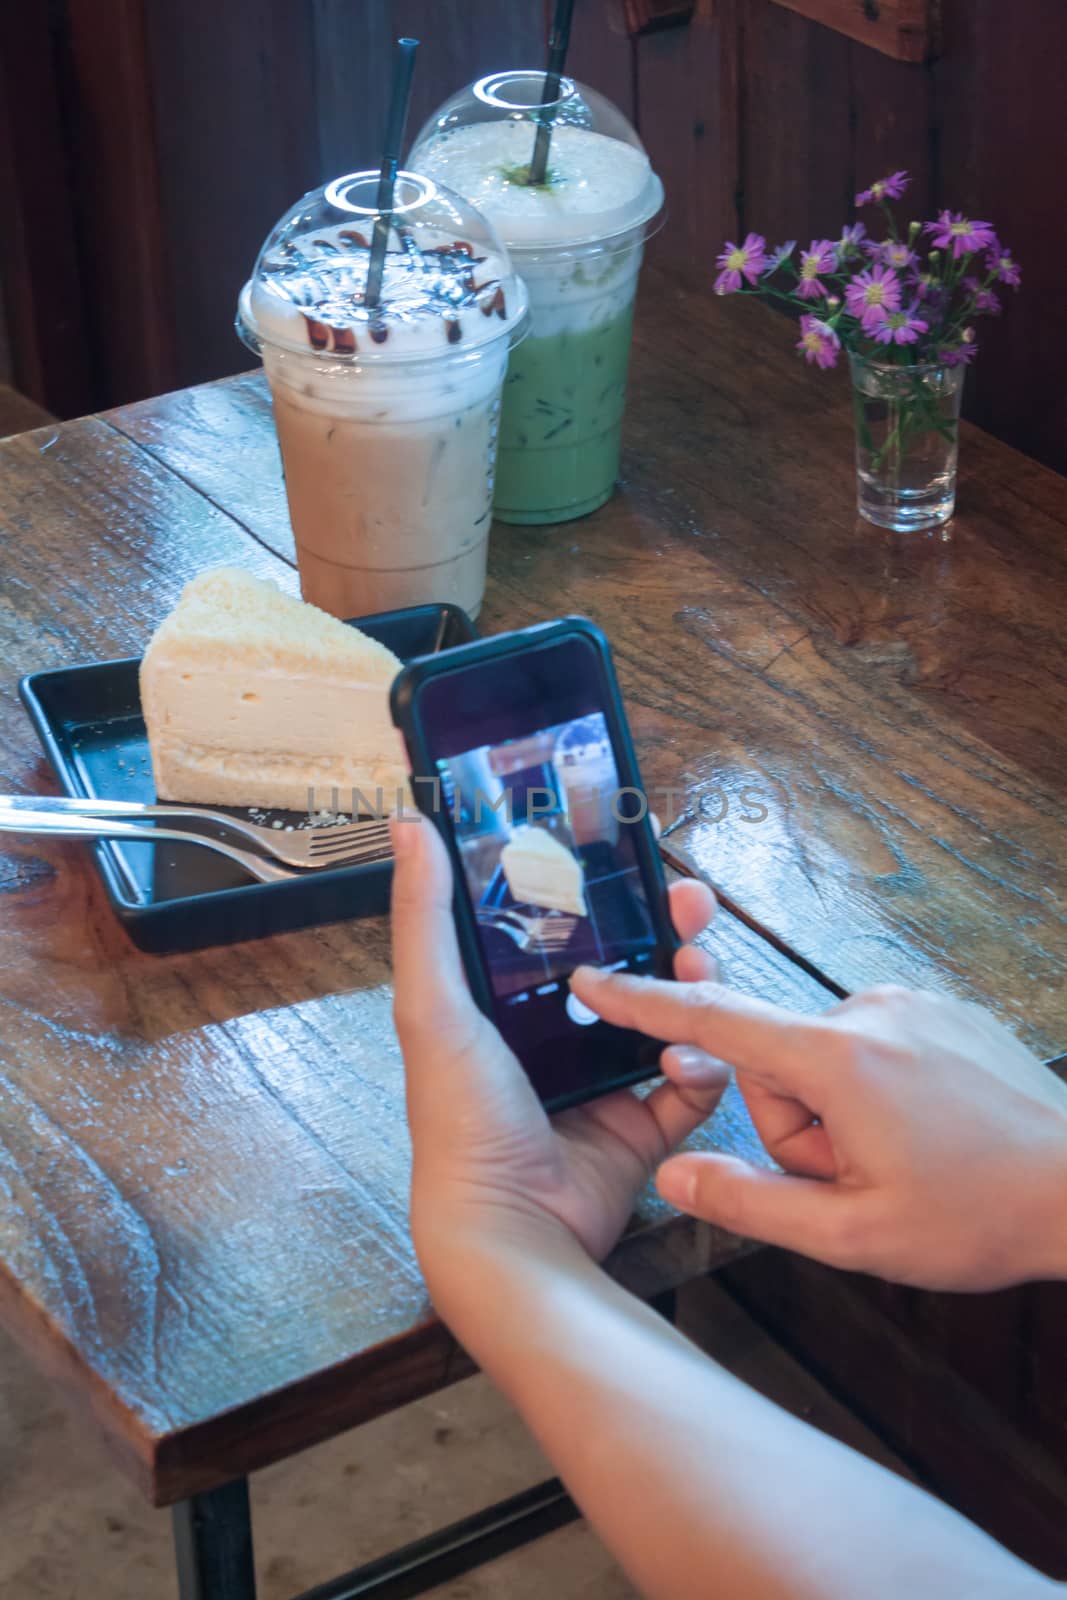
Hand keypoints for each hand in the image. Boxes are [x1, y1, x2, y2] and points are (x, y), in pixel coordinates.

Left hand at [389, 814, 726, 1284]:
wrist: (510, 1227)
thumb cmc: (459, 1120)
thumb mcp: (434, 1007)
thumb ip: (425, 916)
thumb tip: (409, 823)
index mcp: (509, 1007)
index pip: (564, 929)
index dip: (602, 891)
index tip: (632, 855)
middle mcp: (561, 1038)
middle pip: (629, 963)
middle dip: (667, 928)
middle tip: (691, 901)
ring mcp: (607, 1082)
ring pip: (671, 1015)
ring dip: (694, 988)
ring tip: (701, 971)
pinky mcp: (645, 1128)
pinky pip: (692, 1084)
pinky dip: (703, 1068)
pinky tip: (690, 1059)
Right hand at [568, 970, 1066, 1290]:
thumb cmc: (978, 1217)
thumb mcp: (855, 1235)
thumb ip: (751, 1202)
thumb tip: (673, 1174)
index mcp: (838, 1059)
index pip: (715, 1021)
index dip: (644, 1004)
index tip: (592, 981)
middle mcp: (869, 1009)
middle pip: (775, 1065)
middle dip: (797, 1127)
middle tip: (857, 1180)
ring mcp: (909, 1003)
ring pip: (823, 1060)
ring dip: (840, 1114)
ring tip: (903, 1160)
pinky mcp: (939, 1008)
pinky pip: (869, 1045)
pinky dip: (876, 1091)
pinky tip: (926, 1131)